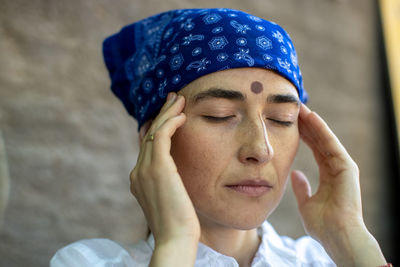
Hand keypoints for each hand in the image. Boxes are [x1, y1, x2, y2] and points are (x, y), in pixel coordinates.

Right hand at [130, 93, 199, 265]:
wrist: (175, 239)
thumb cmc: (178, 223)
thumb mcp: (169, 198)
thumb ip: (166, 182)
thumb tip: (173, 173)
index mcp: (138, 179)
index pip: (147, 145)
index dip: (157, 127)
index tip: (169, 114)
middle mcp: (137, 172)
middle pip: (149, 135)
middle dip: (161, 114)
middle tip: (173, 99)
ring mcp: (145, 170)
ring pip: (155, 132)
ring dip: (167, 113)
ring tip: (179, 99)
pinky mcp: (158, 168)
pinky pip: (163, 137)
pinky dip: (171, 123)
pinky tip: (182, 116)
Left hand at [291, 104, 385, 265]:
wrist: (337, 236)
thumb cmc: (323, 225)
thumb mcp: (306, 203)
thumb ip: (302, 188)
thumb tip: (295, 175)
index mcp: (328, 176)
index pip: (315, 149)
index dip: (304, 135)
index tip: (292, 123)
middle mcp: (337, 168)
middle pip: (320, 141)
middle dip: (307, 125)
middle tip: (295, 109)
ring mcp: (343, 166)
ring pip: (325, 138)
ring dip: (312, 122)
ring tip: (300, 108)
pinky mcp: (347, 167)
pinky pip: (331, 144)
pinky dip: (321, 130)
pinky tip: (312, 117)